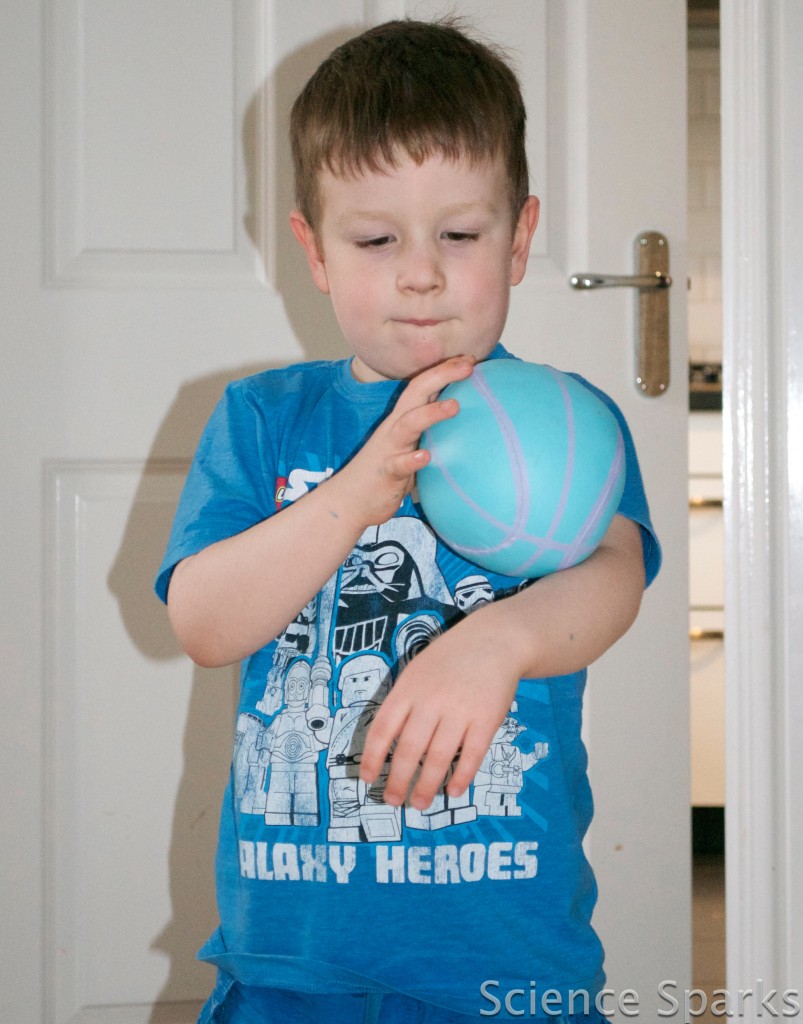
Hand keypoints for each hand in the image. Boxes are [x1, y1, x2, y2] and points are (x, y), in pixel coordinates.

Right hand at [336, 355, 475, 529]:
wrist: (349, 500)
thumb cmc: (385, 473)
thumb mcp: (409, 446)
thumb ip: (428, 433)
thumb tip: (460, 423)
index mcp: (402, 419)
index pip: (423, 386)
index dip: (445, 370)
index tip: (471, 358)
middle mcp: (394, 428)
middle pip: (416, 393)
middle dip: (441, 376)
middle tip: (469, 365)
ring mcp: (389, 449)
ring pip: (408, 424)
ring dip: (430, 414)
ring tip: (454, 406)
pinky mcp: (385, 473)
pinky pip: (399, 465)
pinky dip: (412, 460)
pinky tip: (426, 457)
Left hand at [358, 612, 522, 808]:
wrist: (494, 641)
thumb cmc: (450, 659)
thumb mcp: (417, 671)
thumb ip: (404, 702)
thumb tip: (387, 742)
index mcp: (408, 689)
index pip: (382, 729)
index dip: (372, 758)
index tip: (368, 779)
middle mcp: (430, 701)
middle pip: (408, 749)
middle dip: (398, 780)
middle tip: (393, 802)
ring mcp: (459, 711)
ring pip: (438, 757)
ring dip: (427, 785)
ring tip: (419, 804)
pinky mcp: (486, 719)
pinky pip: (472, 755)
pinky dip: (462, 777)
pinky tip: (453, 791)